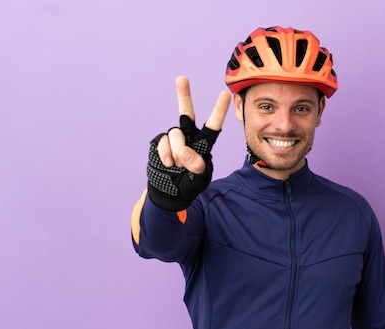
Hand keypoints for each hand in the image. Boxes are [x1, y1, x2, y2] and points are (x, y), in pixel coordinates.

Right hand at [146, 76, 230, 210]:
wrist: (170, 193)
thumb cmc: (190, 184)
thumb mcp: (200, 178)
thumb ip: (197, 165)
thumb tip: (184, 153)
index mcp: (203, 143)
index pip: (212, 126)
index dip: (218, 111)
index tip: (224, 94)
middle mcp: (188, 137)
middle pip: (186, 113)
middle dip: (183, 95)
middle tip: (182, 78)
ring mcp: (173, 140)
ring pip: (176, 135)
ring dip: (179, 152)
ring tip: (178, 165)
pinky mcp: (159, 143)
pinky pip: (163, 144)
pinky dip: (166, 155)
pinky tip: (168, 164)